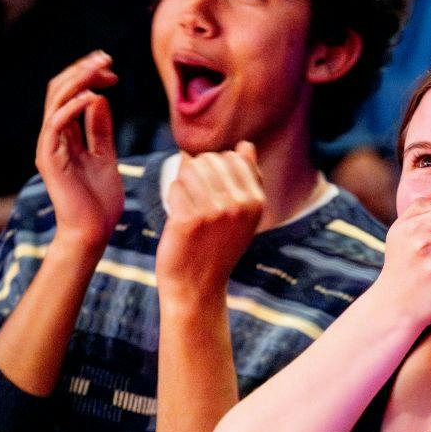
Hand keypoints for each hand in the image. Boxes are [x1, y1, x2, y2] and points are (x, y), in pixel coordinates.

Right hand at [37, 50, 124, 247]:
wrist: (92, 233)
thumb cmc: (100, 201)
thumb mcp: (106, 157)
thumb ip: (100, 129)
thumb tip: (100, 99)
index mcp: (65, 136)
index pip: (70, 95)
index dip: (89, 78)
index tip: (114, 71)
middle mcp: (53, 138)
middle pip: (59, 91)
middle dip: (82, 70)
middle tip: (106, 57)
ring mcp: (49, 147)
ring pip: (55, 101)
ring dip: (78, 80)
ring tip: (100, 68)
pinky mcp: (50, 159)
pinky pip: (56, 125)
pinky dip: (72, 107)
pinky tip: (92, 96)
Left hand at [156, 142, 264, 306]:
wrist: (198, 286)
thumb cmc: (217, 246)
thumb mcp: (243, 214)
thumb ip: (247, 178)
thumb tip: (246, 145)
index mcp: (256, 201)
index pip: (231, 157)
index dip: (215, 170)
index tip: (213, 194)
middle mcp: (239, 204)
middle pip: (208, 160)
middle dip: (198, 174)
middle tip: (198, 202)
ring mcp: (214, 212)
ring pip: (189, 169)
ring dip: (184, 185)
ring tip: (190, 207)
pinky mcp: (189, 220)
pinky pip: (175, 186)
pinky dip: (173, 199)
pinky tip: (180, 218)